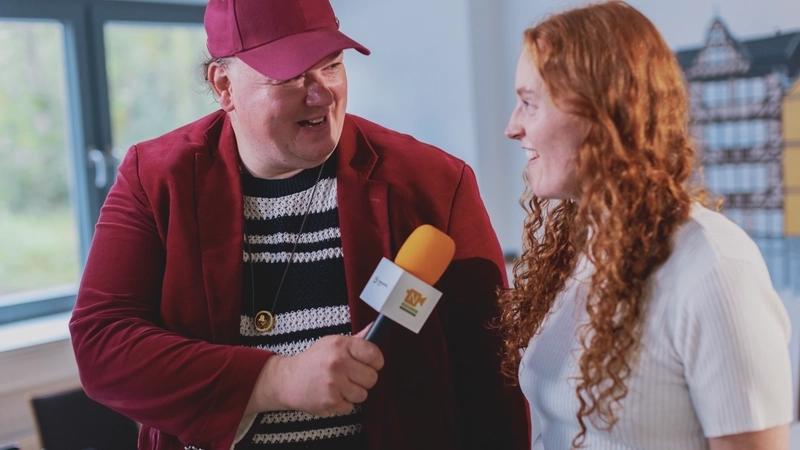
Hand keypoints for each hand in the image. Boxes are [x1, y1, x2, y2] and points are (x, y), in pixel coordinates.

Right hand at [248, 324, 383, 416]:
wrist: (288, 380)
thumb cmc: (313, 361)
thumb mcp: (332, 344)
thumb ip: (356, 340)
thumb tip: (375, 328)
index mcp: (340, 345)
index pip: (374, 354)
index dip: (376, 361)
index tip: (371, 364)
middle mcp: (337, 363)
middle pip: (372, 378)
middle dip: (364, 379)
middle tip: (352, 376)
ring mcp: (334, 384)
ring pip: (363, 394)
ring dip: (354, 393)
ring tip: (340, 386)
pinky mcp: (330, 402)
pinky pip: (351, 407)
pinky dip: (343, 404)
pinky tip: (332, 395)